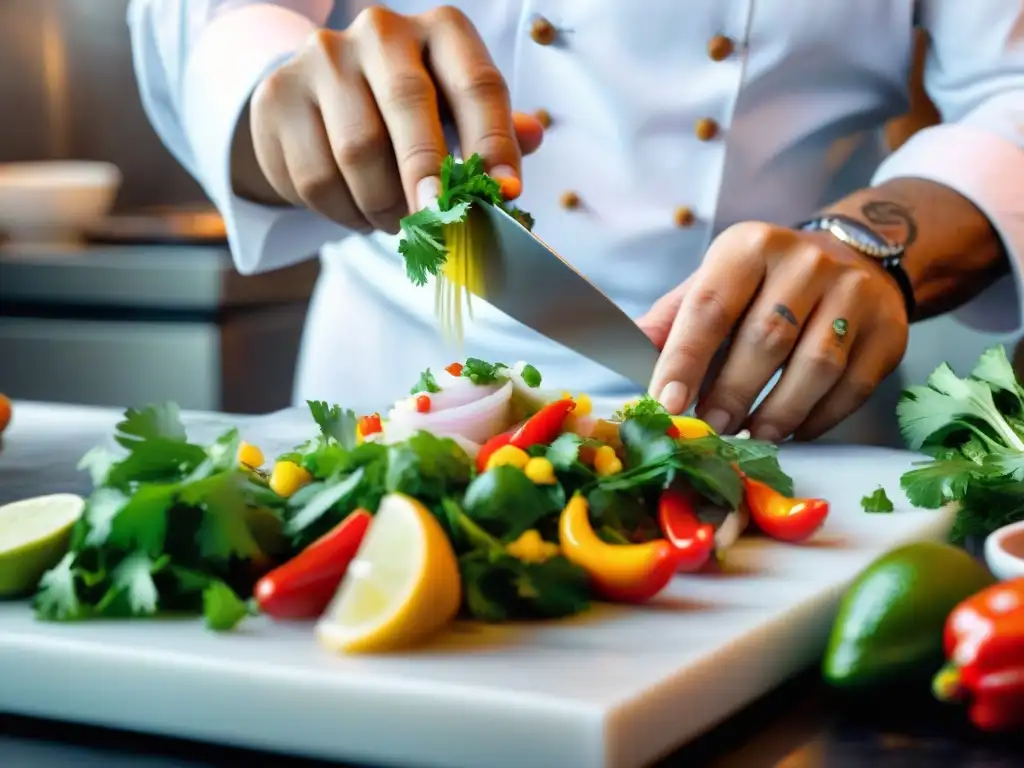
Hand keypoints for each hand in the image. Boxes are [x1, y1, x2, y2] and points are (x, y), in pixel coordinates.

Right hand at [237, 6, 544, 232]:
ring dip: (384, 205)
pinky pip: (317, 177)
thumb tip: (533, 136)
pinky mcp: (279, 97)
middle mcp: (381, 31)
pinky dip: (345, 213)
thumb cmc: (405, 114)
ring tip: (399, 221)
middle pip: (407, 105)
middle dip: (427, 173)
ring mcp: (323, 59)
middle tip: (439, 219)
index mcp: (440, 31)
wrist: (316, 103)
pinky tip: (360, 212)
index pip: (477, 84)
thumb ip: (493, 127)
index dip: (493, 143)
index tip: (504, 194)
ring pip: (358, 151)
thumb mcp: (456, 113)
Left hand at [638, 222, 909, 440]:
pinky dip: (818, 418)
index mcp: (750, 246)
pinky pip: (851, 386)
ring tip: (751, 437)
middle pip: (765, 339)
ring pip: (815, 366)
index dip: (685, 360)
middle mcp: (806, 261)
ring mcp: (855, 293)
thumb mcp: (714, 284)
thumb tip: (626, 354)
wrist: (854, 259)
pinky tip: (792, 431)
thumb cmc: (765, 283)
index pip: (711, 307)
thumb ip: (673, 320)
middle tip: (709, 430)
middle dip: (731, 394)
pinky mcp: (889, 330)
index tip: (666, 403)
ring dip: (777, 413)